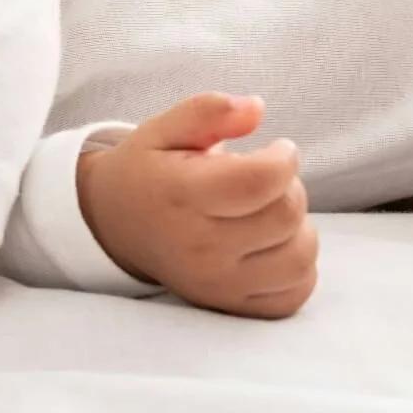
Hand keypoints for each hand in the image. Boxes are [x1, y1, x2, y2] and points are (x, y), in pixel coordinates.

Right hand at [79, 93, 317, 318]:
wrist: (112, 226)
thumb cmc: (146, 173)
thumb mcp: (163, 129)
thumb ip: (208, 111)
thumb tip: (255, 108)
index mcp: (182, 195)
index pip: (263, 180)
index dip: (284, 157)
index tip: (276, 149)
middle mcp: (200, 247)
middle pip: (287, 215)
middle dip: (289, 187)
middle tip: (264, 178)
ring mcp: (216, 283)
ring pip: (300, 258)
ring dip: (297, 228)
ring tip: (267, 212)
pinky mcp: (230, 305)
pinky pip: (294, 292)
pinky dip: (297, 267)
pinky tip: (272, 245)